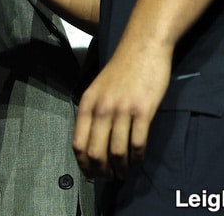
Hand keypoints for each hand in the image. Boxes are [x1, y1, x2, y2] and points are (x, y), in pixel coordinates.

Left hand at [73, 40, 171, 178]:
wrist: (144, 45)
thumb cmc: (122, 68)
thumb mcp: (98, 88)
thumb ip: (93, 112)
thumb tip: (91, 142)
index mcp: (87, 104)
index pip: (78, 144)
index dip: (84, 165)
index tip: (92, 174)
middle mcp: (102, 108)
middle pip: (96, 153)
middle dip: (103, 172)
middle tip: (110, 178)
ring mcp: (122, 110)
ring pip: (118, 152)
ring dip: (122, 169)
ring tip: (126, 173)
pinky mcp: (143, 111)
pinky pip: (138, 143)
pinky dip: (138, 158)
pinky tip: (139, 160)